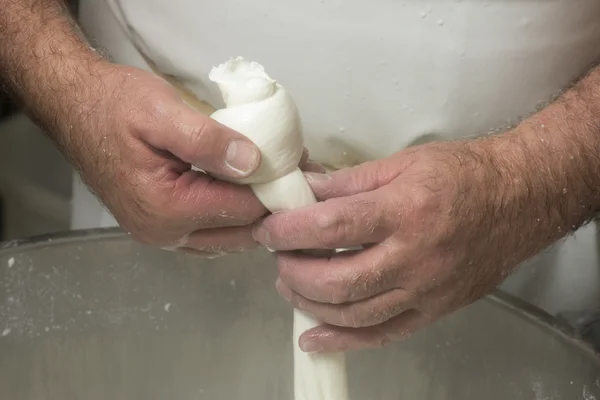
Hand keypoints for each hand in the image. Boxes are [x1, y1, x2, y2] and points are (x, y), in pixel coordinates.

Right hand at [56, 62, 319, 254]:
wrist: (75, 107)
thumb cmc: (116, 105)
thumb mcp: (162, 112)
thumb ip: (207, 141)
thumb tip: (254, 164)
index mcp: (167, 209)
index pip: (242, 211)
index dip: (275, 189)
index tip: (299, 166)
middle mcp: (165, 234)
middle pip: (239, 232)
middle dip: (269, 206)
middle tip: (293, 174)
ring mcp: (161, 235)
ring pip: (227, 237)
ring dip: (253, 212)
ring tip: (274, 179)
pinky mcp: (160, 227)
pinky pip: (210, 232)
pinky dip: (232, 214)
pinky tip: (243, 189)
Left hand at [253, 140, 548, 351]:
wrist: (518, 201)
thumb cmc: (462, 174)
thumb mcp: (403, 163)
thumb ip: (349, 180)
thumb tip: (305, 190)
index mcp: (405, 210)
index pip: (332, 226)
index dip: (290, 230)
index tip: (269, 229)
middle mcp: (414, 256)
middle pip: (338, 278)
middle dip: (294, 271)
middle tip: (277, 257)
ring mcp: (425, 290)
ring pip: (354, 312)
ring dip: (310, 303)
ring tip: (289, 284)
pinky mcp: (433, 311)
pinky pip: (383, 335)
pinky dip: (343, 342)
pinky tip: (313, 338)